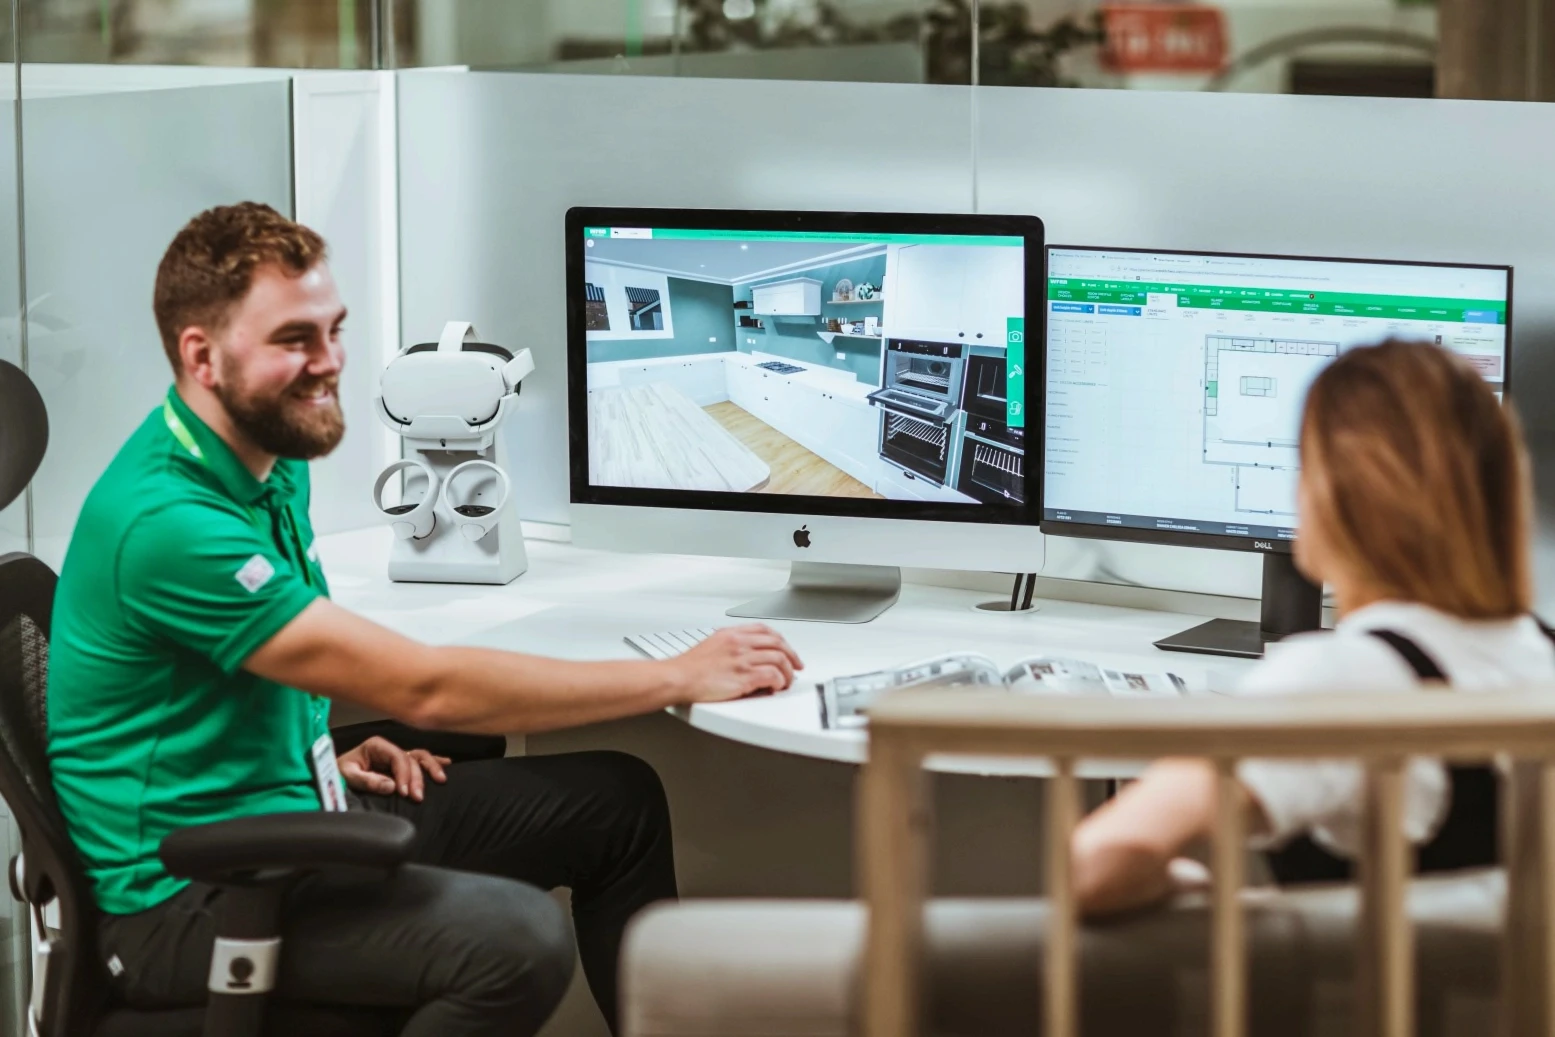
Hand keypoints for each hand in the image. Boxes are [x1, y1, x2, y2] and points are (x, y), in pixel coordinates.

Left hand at [337, 736, 450, 801]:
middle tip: (417, 797)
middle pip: (411, 759)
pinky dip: (434, 761)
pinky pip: (420, 760)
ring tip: (440, 780)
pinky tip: (446, 764)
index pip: (398, 757)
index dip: (404, 774)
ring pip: (420, 757)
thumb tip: (391, 786)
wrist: (332, 776)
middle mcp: (389, 748)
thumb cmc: (337, 774)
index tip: (404, 792)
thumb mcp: (347, 776)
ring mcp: (396, 756)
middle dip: (417, 777)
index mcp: (377, 745)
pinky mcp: (399, 765)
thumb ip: (368, 781)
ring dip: (431, 768)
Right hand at [667, 625, 803, 702]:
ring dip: (787, 672)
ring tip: (785, 681)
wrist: (678, 678)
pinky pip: (772, 675)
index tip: (787, 650)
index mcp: (732, 634)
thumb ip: (731, 645)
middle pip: (777, 643)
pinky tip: (776, 687)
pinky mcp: (744, 677)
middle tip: (796, 666)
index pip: (765, 630)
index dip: (781, 640)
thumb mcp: (712, 644)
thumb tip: (748, 653)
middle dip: (792, 655)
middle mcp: (739, 643)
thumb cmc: (690, 667)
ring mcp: (742, 659)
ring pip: (779, 659)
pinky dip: (779, 681)